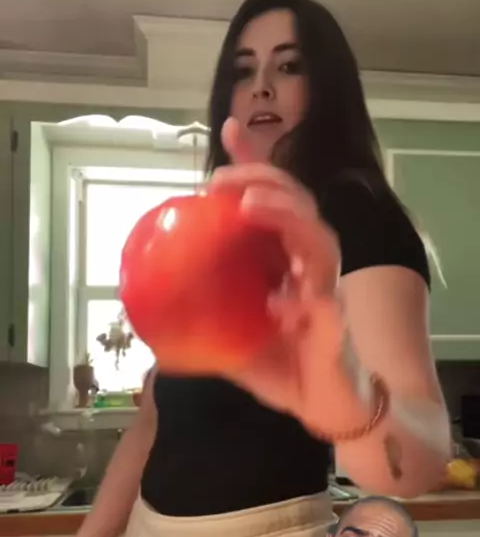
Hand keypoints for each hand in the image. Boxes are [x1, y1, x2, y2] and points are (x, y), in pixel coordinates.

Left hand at [209, 118, 361, 433]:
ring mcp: (326, 291)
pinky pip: (324, 302)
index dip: (255, 162)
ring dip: (286, 216)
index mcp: (285, 260)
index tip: (228, 128)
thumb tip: (152, 317)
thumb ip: (201, 324)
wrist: (329, 408)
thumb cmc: (285, 369)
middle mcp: (309, 265)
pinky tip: (279, 302)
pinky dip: (301, 298)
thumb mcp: (231, 341)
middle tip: (221, 179)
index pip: (272, 201)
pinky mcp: (336, 325)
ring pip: (318, 238)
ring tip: (249, 207)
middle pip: (297, 204)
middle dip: (263, 179)